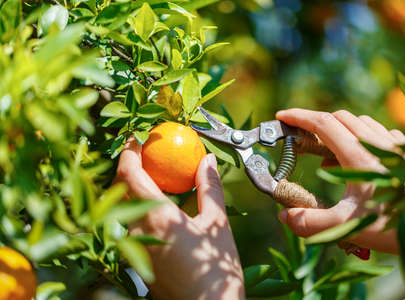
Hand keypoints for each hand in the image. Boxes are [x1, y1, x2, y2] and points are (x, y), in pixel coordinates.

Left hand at [114, 138, 243, 299]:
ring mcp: (134, 246)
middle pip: (120, 188)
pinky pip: (132, 223)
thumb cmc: (216, 269)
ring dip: (135, 186)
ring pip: (124, 206)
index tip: (137, 136)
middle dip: (129, 165)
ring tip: (157, 175)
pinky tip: (163, 205)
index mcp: (155, 216)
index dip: (129, 151)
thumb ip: (209, 187)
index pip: (128, 173)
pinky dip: (141, 206)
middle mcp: (136, 230)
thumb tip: (207, 160)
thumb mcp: (217, 223)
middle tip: (148, 152)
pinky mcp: (139, 258)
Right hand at [276, 108, 404, 276]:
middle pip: (339, 117)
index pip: (323, 123)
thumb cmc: (390, 227)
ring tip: (323, 156)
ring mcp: (394, 144)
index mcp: (359, 156)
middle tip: (299, 139)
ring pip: (358, 122)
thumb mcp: (344, 226)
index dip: (299, 117)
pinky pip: (375, 131)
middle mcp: (377, 143)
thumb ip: (309, 221)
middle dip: (314, 122)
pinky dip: (356, 137)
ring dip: (336, 130)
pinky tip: (352, 159)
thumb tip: (283, 215)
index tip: (281, 116)